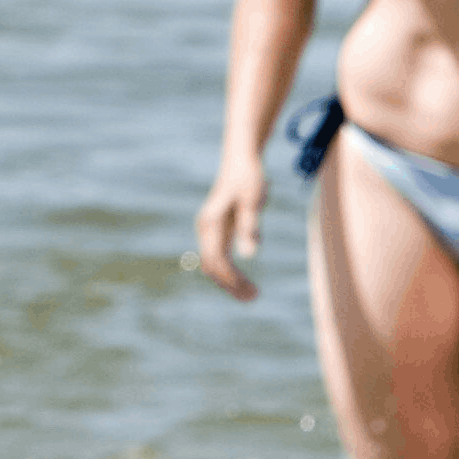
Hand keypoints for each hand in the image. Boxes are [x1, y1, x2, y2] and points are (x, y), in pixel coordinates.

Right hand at [194, 157, 268, 300]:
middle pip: (212, 267)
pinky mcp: (217, 231)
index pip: (216, 260)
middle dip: (230, 285)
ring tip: (252, 295)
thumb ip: (249, 228)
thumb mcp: (253, 201)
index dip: (232, 279)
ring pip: (214, 265)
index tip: (251, 291)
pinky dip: (231, 272)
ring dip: (230, 282)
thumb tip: (249, 256)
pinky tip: (247, 281)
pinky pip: (219, 258)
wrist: (241, 160)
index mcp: (210, 223)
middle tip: (253, 299)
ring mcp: (209, 231)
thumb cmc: (249, 178)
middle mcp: (205, 229)